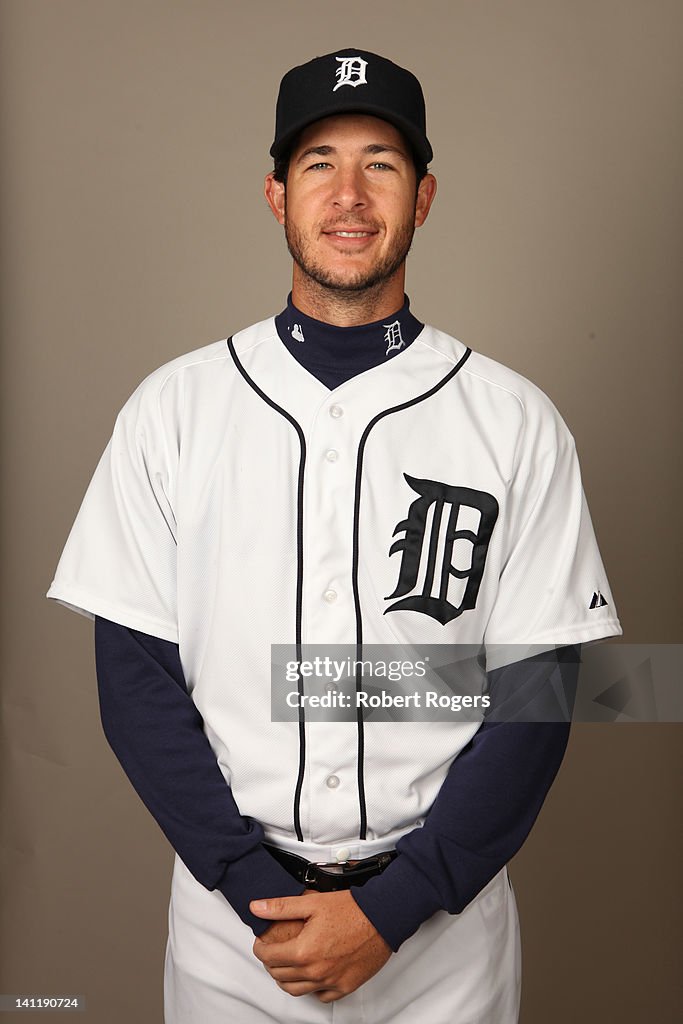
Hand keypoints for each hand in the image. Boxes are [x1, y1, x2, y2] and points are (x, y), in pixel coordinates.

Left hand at [250, 890, 391, 1001]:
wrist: (382, 918)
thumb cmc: (352, 909)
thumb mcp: (312, 903)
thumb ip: (281, 907)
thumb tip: (257, 908)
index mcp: (304, 951)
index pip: (268, 957)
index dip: (260, 948)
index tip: (261, 943)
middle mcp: (315, 971)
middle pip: (280, 975)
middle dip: (271, 963)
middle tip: (273, 951)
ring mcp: (330, 982)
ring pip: (296, 990)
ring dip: (286, 979)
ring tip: (287, 965)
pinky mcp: (345, 987)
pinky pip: (320, 996)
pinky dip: (311, 988)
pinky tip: (311, 975)